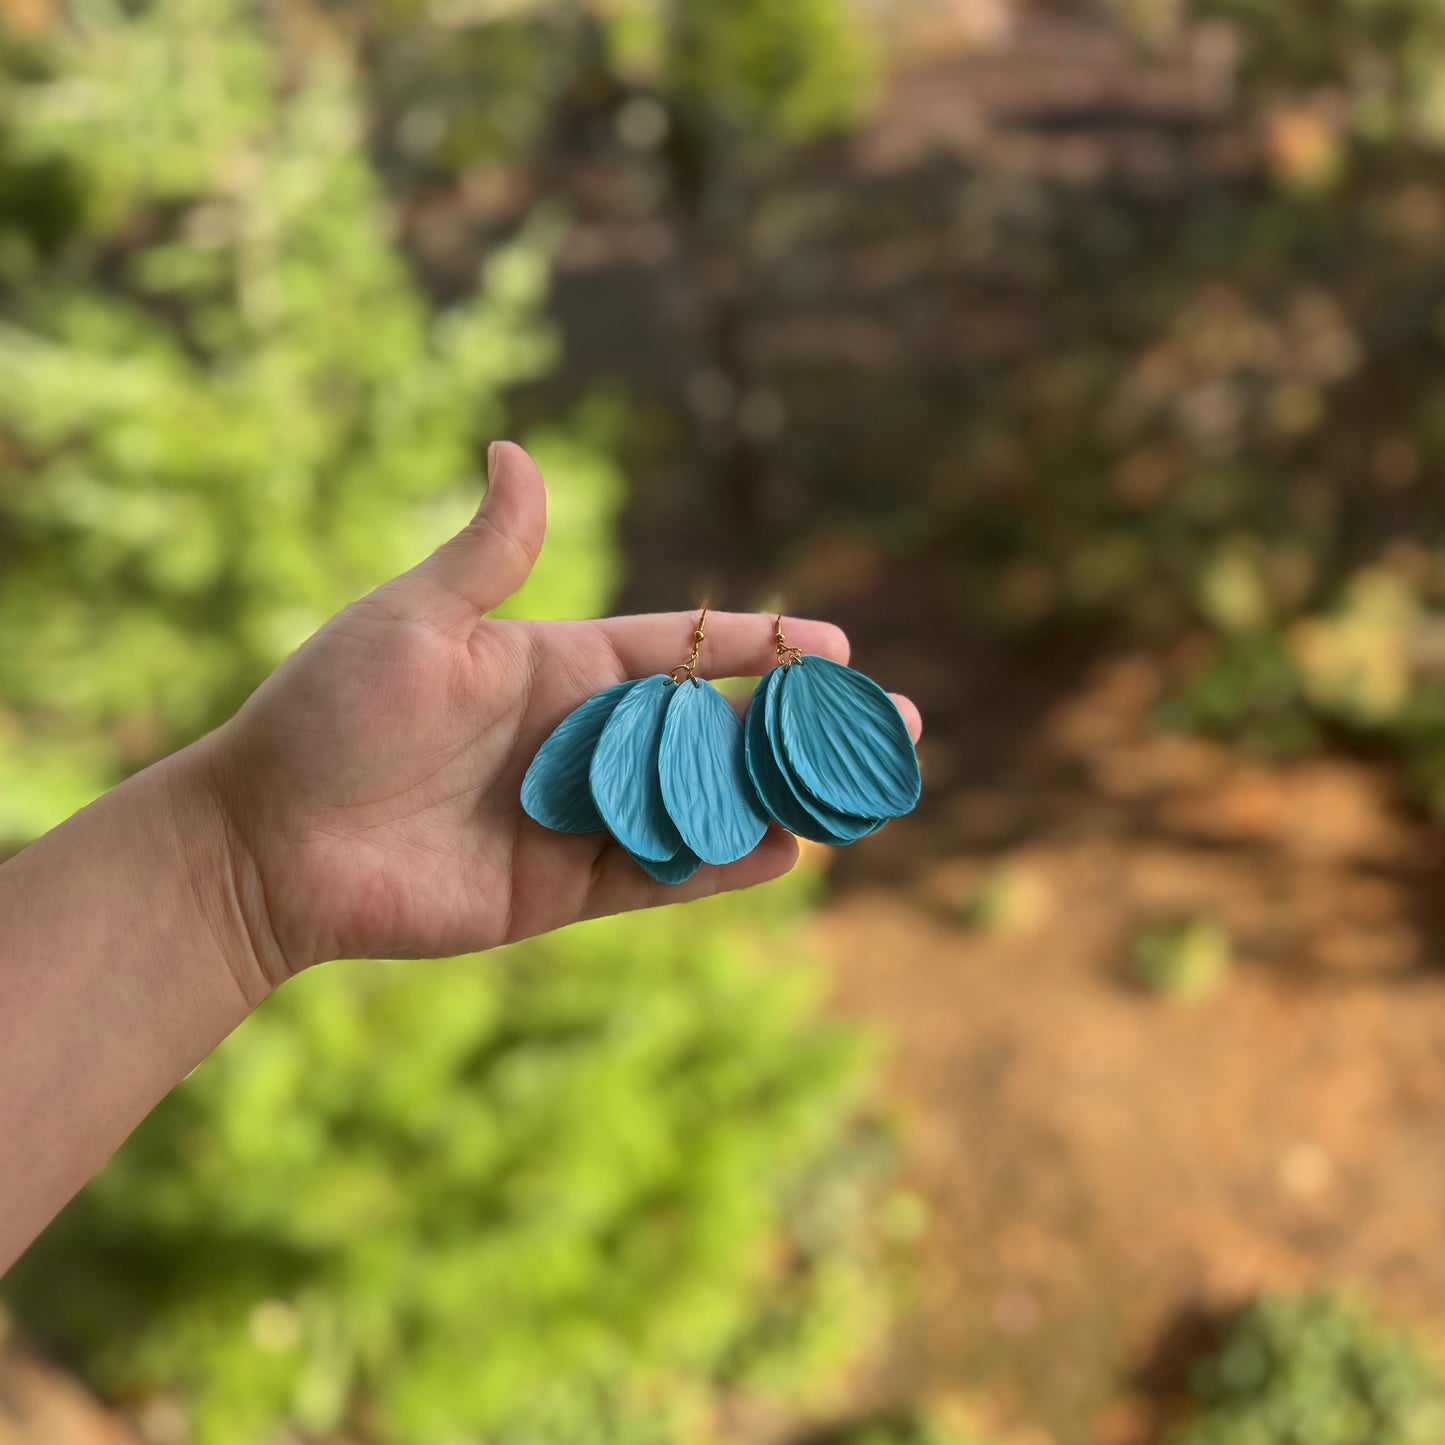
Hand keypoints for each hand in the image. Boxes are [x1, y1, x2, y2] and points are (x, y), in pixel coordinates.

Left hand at [203, 442, 922, 993]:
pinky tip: (786, 849)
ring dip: (785, 796)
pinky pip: (664, 873)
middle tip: (894, 726)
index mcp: (559, 667)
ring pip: (707, 803)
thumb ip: (486, 555)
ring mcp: (583, 817)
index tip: (837, 644)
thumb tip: (516, 453)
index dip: (759, 646)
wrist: (268, 841)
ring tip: (862, 791)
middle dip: (804, 728)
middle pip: (719, 730)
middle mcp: (585, 741)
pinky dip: (724, 864)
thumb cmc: (330, 716)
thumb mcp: (411, 621)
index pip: (683, 649)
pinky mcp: (567, 887)